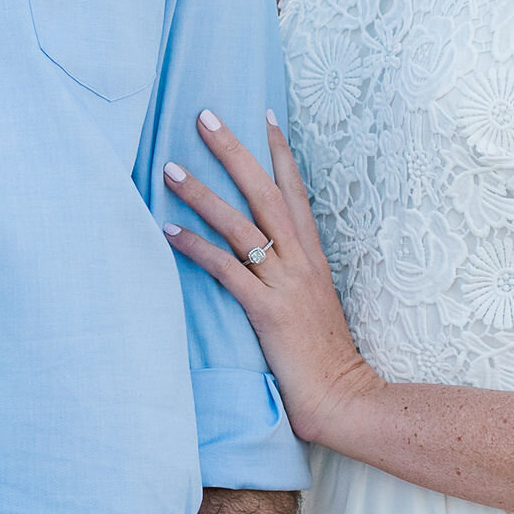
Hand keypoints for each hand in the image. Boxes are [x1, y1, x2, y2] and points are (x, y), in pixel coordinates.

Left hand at [162, 112, 375, 449]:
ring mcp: (286, 284)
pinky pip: (227, 270)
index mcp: (313, 258)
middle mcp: (301, 262)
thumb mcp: (313, 305)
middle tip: (204, 117)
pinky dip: (197, 247)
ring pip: (242, 224)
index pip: (296, 193)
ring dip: (203, 193)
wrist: (345, 398)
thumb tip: (264, 260)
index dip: (281, 153)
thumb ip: (292, 278)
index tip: (264, 116)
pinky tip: (168, 231)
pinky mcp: (268, 311)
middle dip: (235, 151)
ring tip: (169, 169)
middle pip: (266, 192)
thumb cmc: (325, 359)